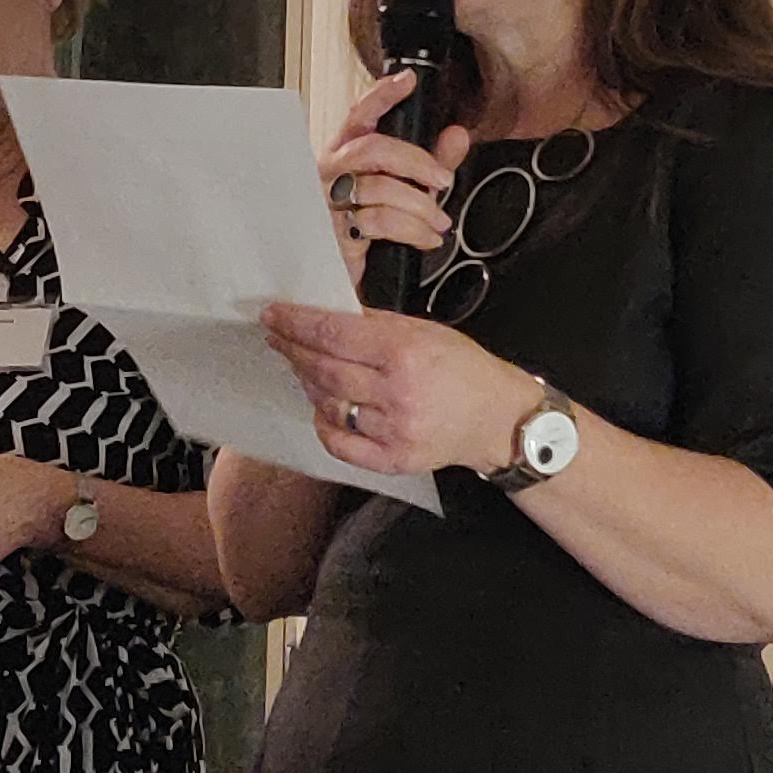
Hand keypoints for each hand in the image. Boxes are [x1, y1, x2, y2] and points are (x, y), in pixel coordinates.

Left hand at [260, 299, 534, 479]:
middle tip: (277, 337)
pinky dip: (324, 424)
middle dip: (293, 350)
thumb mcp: (426, 331)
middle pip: (325, 369)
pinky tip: (324, 407)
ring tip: (303, 367)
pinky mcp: (393, 460)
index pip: (334, 333)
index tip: (274, 315)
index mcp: (405, 352)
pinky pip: (340, 444)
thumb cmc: (465, 370)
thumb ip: (377, 323)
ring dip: (307, 383)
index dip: (297, 323)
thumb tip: (330, 313)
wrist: (498, 419)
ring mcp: (394, 431)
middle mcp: (397, 393)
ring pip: (329, 405)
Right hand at [318, 69, 467, 289]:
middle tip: (442, 179)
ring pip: (379, 188)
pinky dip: (413, 230)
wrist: (340, 278)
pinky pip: (379, 221)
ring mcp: (328, 202)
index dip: (381, 95)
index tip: (407, 81)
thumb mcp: (404, 191)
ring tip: (438, 221)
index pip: (359, 116)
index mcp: (345, 155)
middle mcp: (331, 173)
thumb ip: (430, 163)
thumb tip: (457, 136)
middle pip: (372, 149)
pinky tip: (425, 238)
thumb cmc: (366, 230)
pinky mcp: (335, 233)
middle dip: (416, 161)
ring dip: (420, 205)